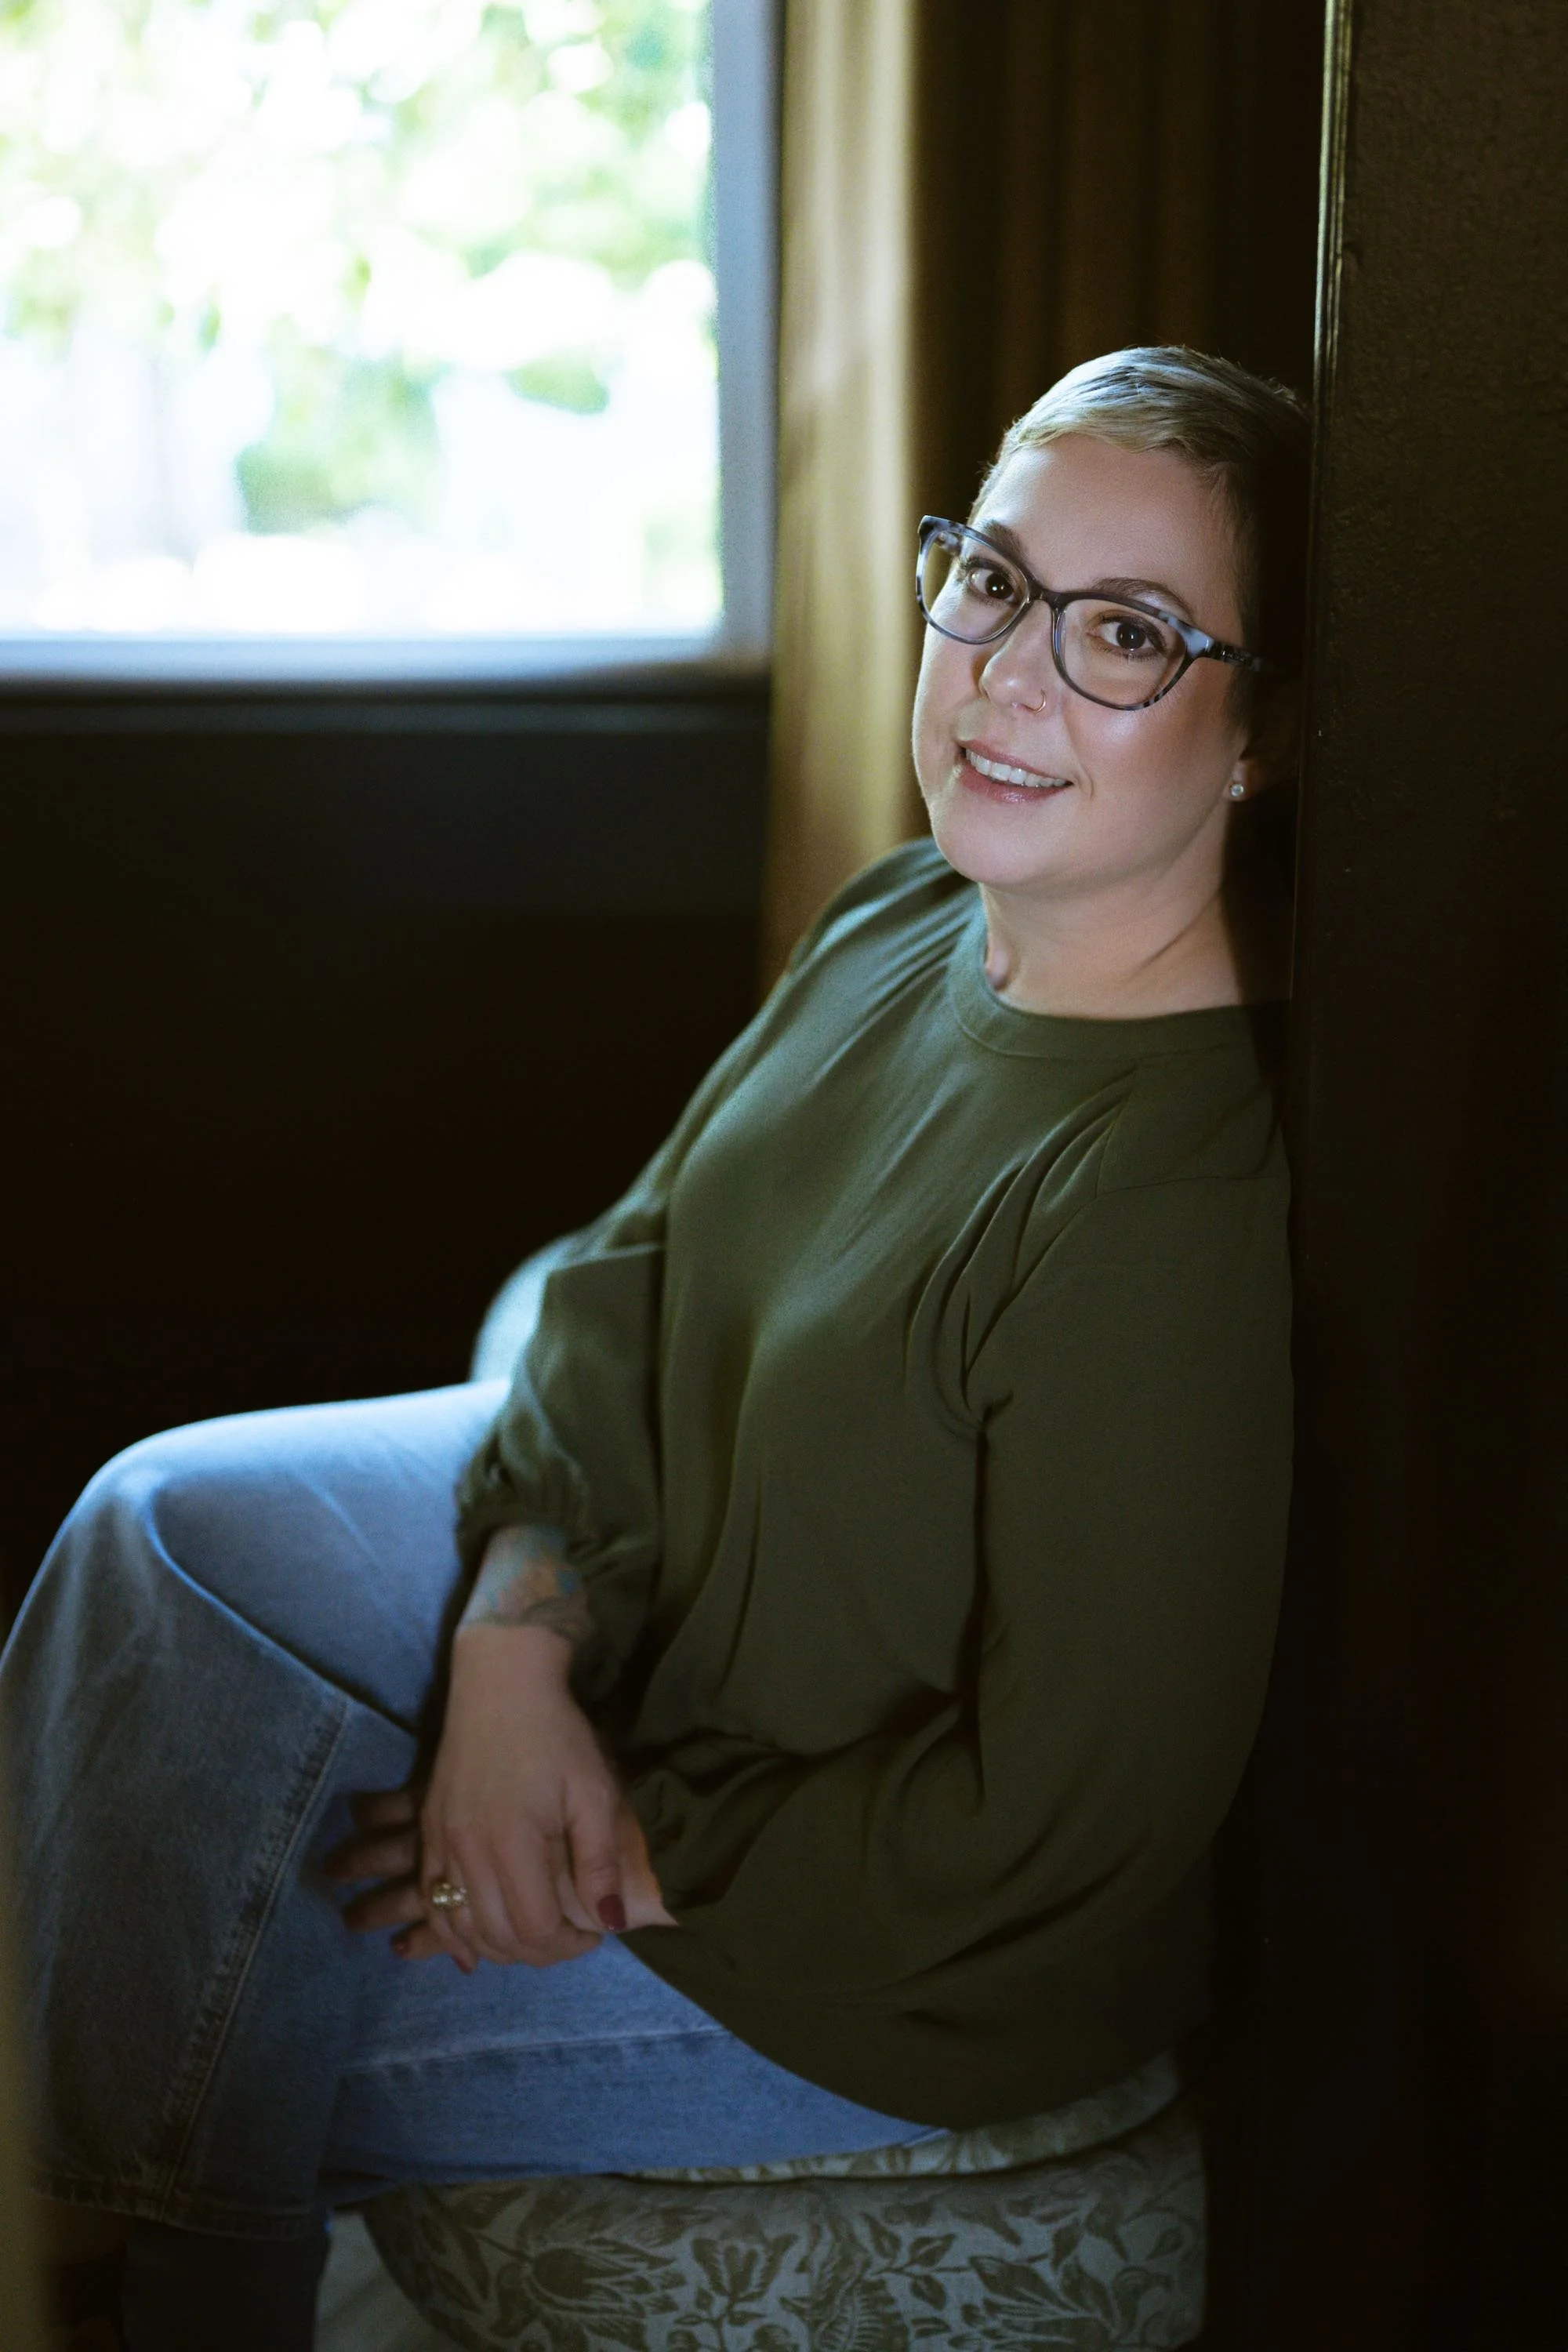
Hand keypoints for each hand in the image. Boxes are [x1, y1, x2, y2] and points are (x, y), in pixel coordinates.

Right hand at [325, 1627, 673, 1969]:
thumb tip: (612, 1923)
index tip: (594, 1932)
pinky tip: (472, 1948)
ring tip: (532, 1938)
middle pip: (497, 1936)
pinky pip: (431, 1901)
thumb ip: (600, 1861)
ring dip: (497, 1948)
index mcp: (513, 1843)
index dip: (569, 1946)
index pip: (535, 1928)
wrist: (500, 1684)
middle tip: (568, 1938)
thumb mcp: (593, 1792)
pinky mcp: (429, 1832)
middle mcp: (468, 1851)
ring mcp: (442, 1843)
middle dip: (539, 1952)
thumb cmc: (557, 1734)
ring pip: (460, 1925)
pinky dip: (451, 1932)